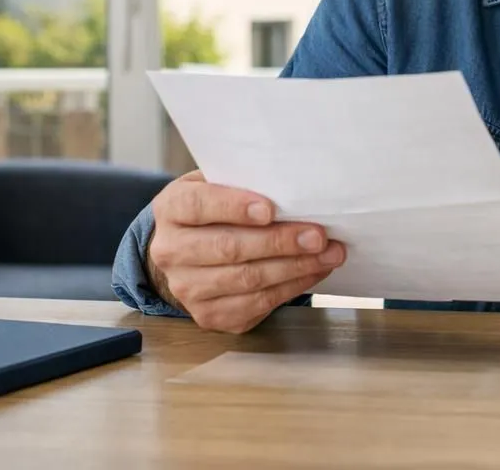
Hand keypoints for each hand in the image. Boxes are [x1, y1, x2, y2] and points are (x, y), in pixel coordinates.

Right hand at [146, 170, 345, 332]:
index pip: (198, 206)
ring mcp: (187, 289)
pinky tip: (313, 271)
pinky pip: (257, 303)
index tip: (270, 209)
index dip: (234, 207)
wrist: (189, 252)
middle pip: (228, 248)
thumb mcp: (216, 184)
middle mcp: (171, 252)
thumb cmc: (214, 210)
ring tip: (328, 254)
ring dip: (295, 267)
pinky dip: (292, 287)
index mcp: (171, 209)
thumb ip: (242, 183)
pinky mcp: (209, 316)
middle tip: (318, 235)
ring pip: (247, 280)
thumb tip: (293, 187)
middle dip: (279, 242)